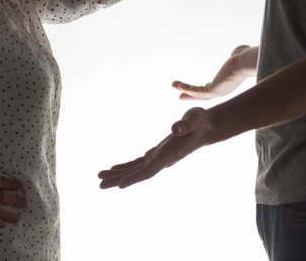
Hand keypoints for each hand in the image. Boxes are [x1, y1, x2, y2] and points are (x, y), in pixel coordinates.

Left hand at [99, 107, 215, 188]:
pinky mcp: (156, 153)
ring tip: (100, 178)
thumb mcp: (193, 120)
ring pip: (136, 169)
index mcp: (169, 155)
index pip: (150, 170)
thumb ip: (185, 126)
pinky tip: (114, 169)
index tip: (120, 186)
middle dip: (119, 179)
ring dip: (119, 174)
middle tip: (100, 185)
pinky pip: (138, 163)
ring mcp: (158, 158)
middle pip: (138, 173)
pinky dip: (126, 166)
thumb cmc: (200, 122)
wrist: (206, 126)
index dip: (135, 177)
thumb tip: (175, 129)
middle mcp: (162, 160)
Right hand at [173, 45, 257, 99]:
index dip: (200, 91)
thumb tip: (237, 51)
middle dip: (190, 95)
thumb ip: (235, 55)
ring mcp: (218, 92)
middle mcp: (222, 91)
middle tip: (180, 96)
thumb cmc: (245, 58)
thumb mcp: (238, 56)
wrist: (246, 61)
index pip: (210, 90)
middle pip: (203, 96)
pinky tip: (178, 85)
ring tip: (173, 85)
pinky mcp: (214, 90)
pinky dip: (187, 88)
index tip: (191, 90)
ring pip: (198, 94)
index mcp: (227, 84)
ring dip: (185, 90)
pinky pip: (198, 91)